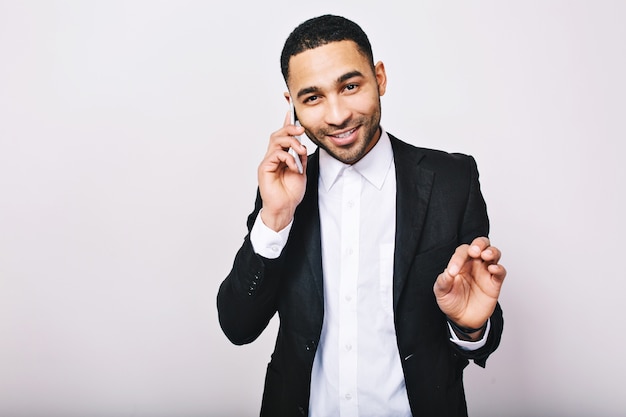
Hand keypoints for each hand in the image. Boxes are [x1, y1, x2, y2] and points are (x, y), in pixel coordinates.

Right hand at [258, 110, 306, 231]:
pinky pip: (275, 154)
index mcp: (282, 155)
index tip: (291, 107)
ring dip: (291, 142)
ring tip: (300, 151)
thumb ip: (300, 157)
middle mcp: (273, 156)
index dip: (287, 120)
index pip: (284, 134)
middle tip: (302, 130)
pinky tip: (294, 166)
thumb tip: (303, 144)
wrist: (285, 208)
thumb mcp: (301, 171)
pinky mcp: (265, 168)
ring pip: (275, 140)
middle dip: (290, 127)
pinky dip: (287, 157)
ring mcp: (268, 161)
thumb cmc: (291, 193)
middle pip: (278, 133)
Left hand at [433, 237, 505, 331]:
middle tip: (475, 251)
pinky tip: (492, 269)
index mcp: (461, 263)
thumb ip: (443, 281)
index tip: (453, 272)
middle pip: (482, 244)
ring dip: (491, 252)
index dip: (458, 258)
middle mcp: (474, 264)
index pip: (463, 251)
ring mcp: (485, 272)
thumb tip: (448, 272)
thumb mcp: (441, 292)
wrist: (462, 320)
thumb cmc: (451, 302)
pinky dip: (498, 268)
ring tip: (485, 255)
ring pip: (494, 254)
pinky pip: (500, 272)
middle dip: (480, 243)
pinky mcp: (494, 283)